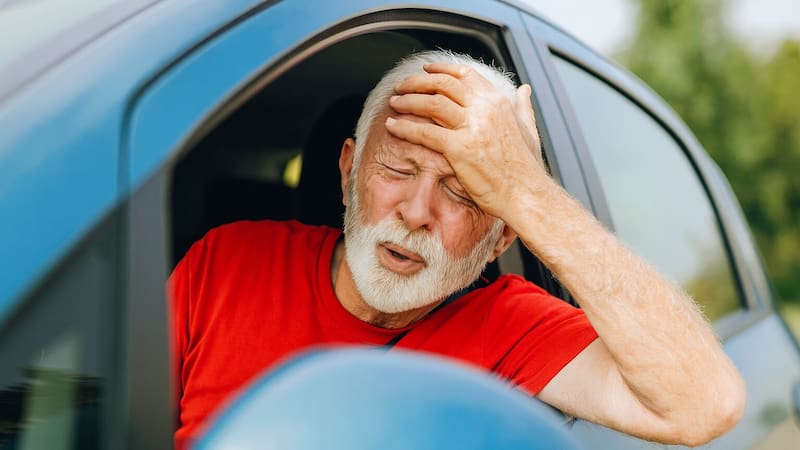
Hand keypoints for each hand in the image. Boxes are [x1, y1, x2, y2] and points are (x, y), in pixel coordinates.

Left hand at [385, 63, 547, 219]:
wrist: (525, 194)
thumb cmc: (525, 168)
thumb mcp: (528, 130)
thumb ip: (523, 108)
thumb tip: (524, 89)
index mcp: (498, 102)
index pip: (465, 74)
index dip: (442, 69)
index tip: (426, 69)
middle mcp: (485, 109)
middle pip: (443, 84)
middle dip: (417, 82)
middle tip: (401, 87)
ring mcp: (472, 128)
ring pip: (431, 103)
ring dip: (408, 100)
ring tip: (394, 103)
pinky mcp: (460, 149)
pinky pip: (425, 132)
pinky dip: (405, 127)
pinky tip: (392, 126)